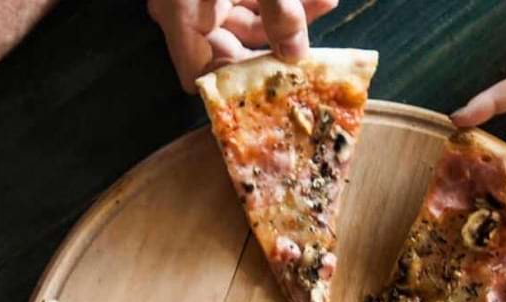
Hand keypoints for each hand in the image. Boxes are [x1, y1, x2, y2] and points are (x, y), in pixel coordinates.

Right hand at [148, 0, 338, 90]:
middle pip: (230, 50)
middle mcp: (186, 11)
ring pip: (245, 21)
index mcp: (180, 16)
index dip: (237, 89)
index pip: (202, 77)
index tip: (278, 87)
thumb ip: (279, 10)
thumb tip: (297, 53)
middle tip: (312, 52)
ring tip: (324, 5)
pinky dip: (276, 1)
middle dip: (276, 48)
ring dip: (285, 18)